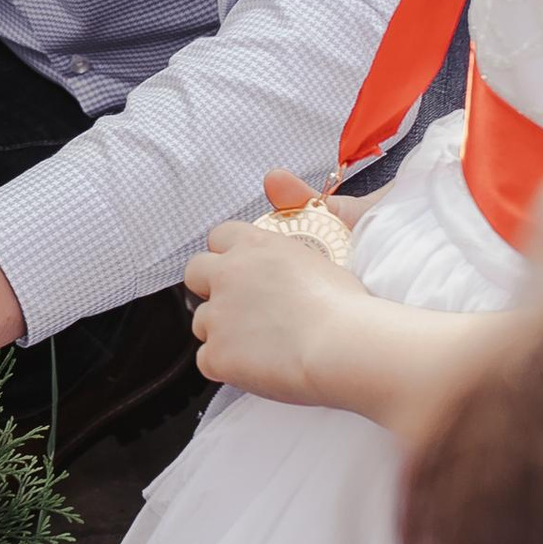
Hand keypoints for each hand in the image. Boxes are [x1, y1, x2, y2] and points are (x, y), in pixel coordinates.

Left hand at [185, 191, 374, 409]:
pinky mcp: (217, 355)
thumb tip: (273, 176)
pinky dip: (228, 368)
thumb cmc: (346, 302)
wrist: (347, 346)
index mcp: (253, 245)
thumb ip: (297, 210)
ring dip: (223, 331)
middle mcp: (227, 275)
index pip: (219, 237)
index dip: (231, 255)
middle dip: (212, 288)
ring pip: (201, 322)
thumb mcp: (324, 243)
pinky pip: (207, 362)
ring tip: (263, 344)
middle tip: (243, 307)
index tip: (248, 272)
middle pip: (195, 273)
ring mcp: (218, 316)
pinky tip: (260, 368)